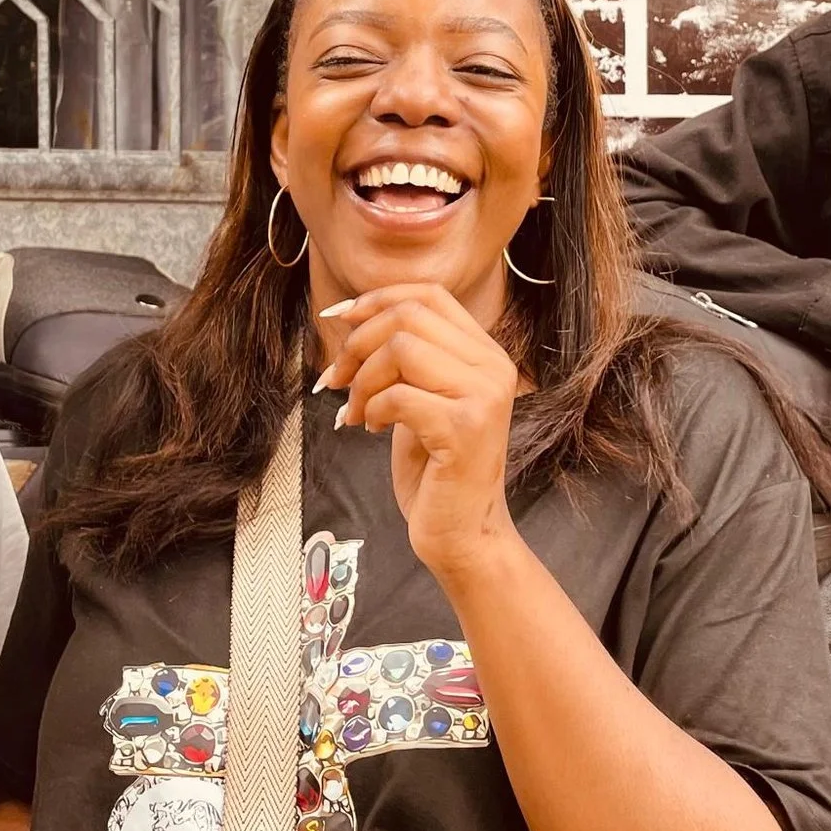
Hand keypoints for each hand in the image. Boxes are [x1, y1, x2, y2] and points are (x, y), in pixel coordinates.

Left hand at [315, 284, 523, 581]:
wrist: (463, 535)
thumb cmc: (436, 471)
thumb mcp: (421, 399)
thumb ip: (405, 358)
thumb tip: (350, 317)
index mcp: (485, 353)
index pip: (430, 295)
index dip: (377, 299)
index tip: (337, 319)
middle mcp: (492, 366)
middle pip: (410, 315)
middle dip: (359, 342)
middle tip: (338, 379)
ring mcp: (483, 396)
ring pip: (402, 348)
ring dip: (363, 380)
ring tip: (357, 412)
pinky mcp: (464, 429)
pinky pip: (399, 395)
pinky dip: (372, 409)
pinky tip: (372, 430)